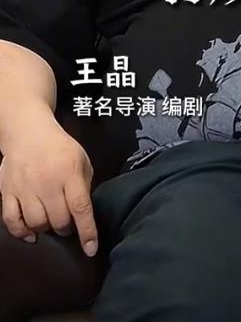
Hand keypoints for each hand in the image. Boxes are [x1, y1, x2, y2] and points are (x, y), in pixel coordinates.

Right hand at [0, 117, 97, 256]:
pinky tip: (31, 234)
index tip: (91, 249)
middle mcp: (47, 182)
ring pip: (37, 224)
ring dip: (46, 229)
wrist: (28, 132)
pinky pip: (12, 221)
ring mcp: (25, 188)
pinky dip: (21, 232)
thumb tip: (84, 213)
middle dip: (67, 228)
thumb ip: (84, 185)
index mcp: (69, 173)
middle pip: (58, 220)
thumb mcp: (81, 160)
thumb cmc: (59, 147)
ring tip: (51, 221)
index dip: (87, 232)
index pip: (80, 208)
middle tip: (68, 223)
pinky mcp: (8, 192)